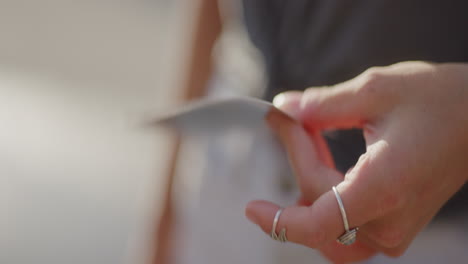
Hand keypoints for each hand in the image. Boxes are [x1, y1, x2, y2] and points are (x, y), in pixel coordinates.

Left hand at [245, 62, 467, 262]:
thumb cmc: (440, 100)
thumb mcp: (376, 90)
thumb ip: (321, 105)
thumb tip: (284, 108)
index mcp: (384, 188)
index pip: (317, 225)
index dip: (278, 221)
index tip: (252, 207)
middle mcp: (391, 220)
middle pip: (317, 210)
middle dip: (298, 163)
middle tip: (291, 120)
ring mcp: (396, 229)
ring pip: (329, 227)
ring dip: (308, 188)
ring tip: (308, 142)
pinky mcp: (397, 225)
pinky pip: (347, 226)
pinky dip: (326, 197)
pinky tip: (322, 161)